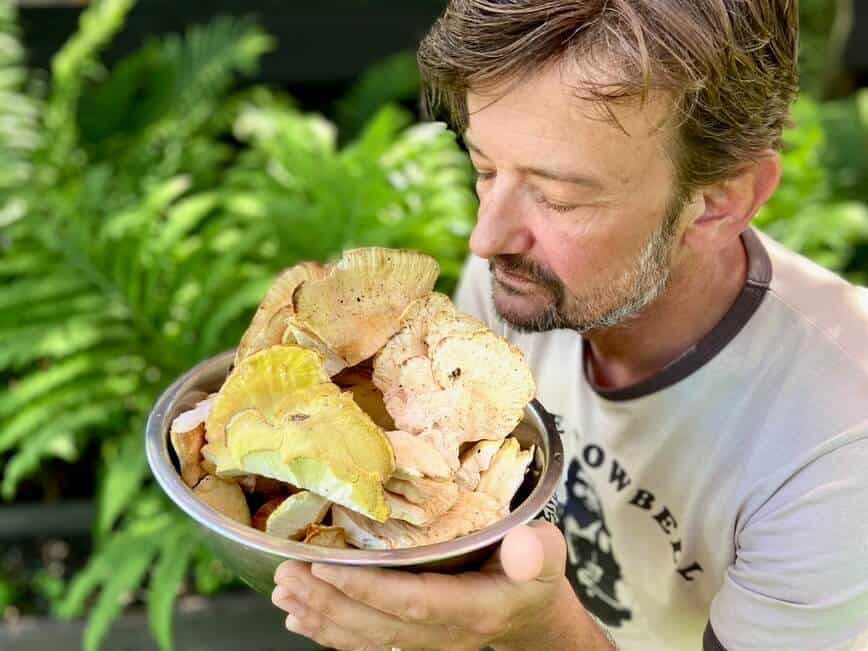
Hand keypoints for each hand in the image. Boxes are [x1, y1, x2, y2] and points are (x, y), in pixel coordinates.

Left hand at [271, 520, 569, 650]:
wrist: (531, 618)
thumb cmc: (535, 579)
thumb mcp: (546, 559)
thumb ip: (538, 553)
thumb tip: (525, 544)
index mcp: (471, 611)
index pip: (411, 603)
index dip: (367, 589)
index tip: (324, 566)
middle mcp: (440, 634)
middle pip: (374, 624)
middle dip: (325, 601)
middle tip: (286, 574)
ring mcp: (421, 642)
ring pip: (362, 636)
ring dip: (318, 614)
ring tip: (282, 590)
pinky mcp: (408, 639)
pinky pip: (363, 641)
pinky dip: (327, 630)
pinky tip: (298, 616)